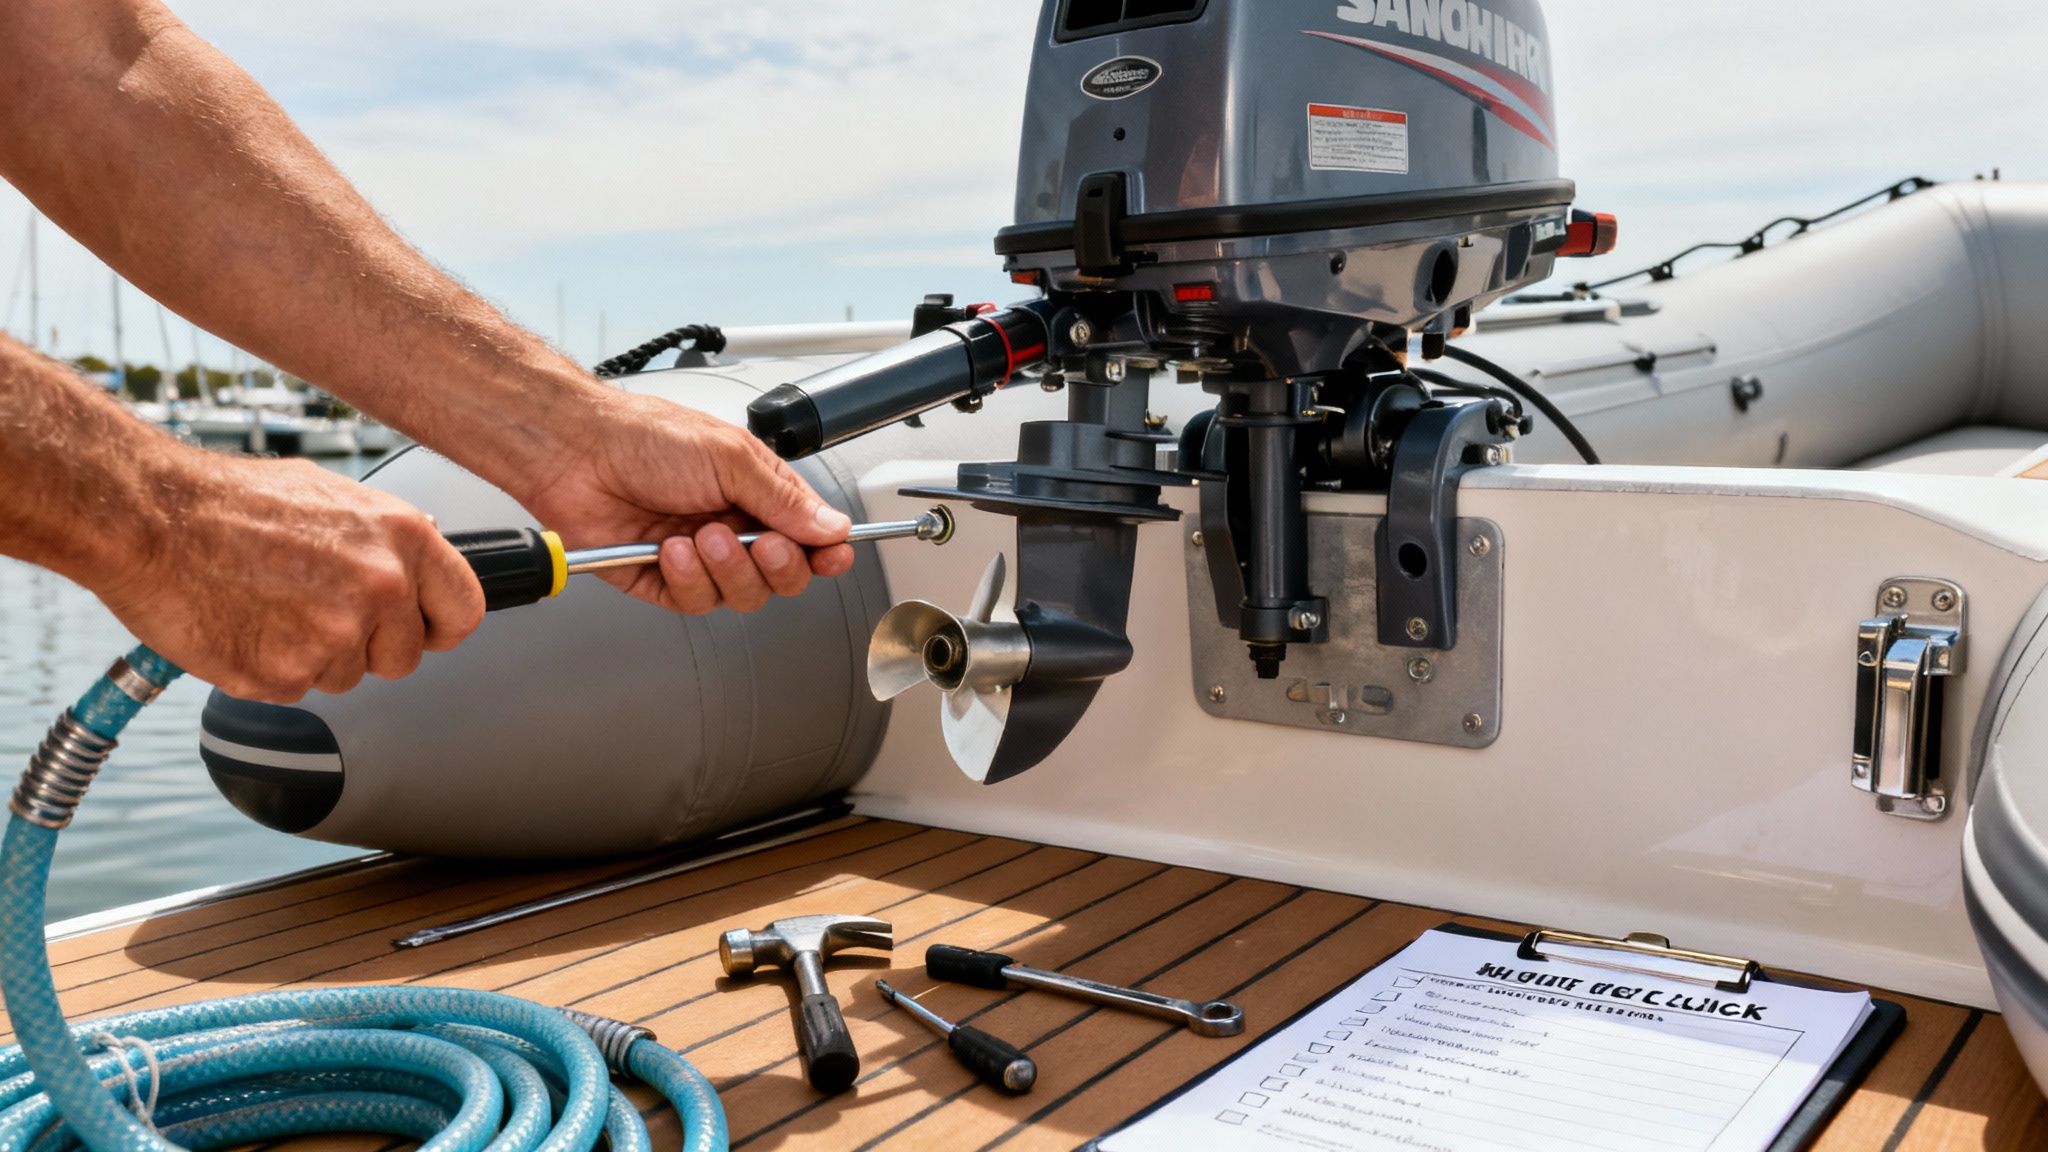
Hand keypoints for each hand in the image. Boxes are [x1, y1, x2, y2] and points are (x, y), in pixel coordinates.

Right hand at [91, 453, 484, 703]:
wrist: (151, 517)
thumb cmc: (232, 501)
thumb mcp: (334, 495)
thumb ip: (386, 540)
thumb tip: (418, 563)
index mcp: (402, 540)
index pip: (464, 611)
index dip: (441, 627)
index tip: (425, 632)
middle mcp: (380, 589)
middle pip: (403, 658)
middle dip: (367, 646)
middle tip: (315, 610)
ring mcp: (334, 637)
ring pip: (347, 677)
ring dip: (314, 655)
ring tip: (269, 604)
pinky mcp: (284, 675)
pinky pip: (296, 689)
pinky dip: (271, 667)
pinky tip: (245, 623)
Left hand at [517, 391, 854, 613]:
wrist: (577, 451)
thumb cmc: (644, 436)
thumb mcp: (730, 457)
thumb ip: (784, 499)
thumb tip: (831, 526)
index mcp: (756, 491)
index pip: (809, 534)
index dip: (825, 551)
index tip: (831, 556)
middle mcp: (732, 526)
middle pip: (783, 576)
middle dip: (777, 566)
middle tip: (761, 543)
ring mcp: (699, 557)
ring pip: (741, 595)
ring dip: (727, 569)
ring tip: (700, 536)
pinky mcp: (662, 581)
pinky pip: (694, 602)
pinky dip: (686, 578)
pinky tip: (669, 550)